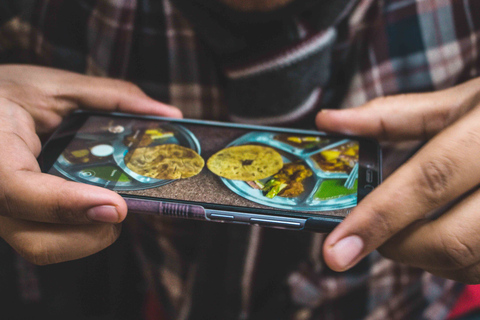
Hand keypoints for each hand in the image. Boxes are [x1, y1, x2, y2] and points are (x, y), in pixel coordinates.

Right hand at [0, 65, 180, 264]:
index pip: (18, 191)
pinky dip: (79, 231)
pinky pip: (47, 239)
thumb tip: (168, 114)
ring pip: (44, 248)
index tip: (117, 206)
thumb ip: (112, 97)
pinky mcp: (15, 219)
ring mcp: (2, 213)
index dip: (68, 204)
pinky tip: (93, 205)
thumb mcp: (54, 85)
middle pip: (38, 241)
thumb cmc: (5, 94)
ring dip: (89, 235)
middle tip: (122, 205)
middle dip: (93, 232)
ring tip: (110, 203)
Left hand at [316, 77, 479, 282]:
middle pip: (450, 238)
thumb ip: (393, 116)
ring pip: (470, 264)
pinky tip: (446, 236)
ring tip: (406, 231)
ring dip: (424, 258)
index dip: (377, 219)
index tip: (335, 251)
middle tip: (366, 237)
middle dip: (396, 246)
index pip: (428, 181)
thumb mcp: (463, 100)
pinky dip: (456, 262)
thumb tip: (329, 122)